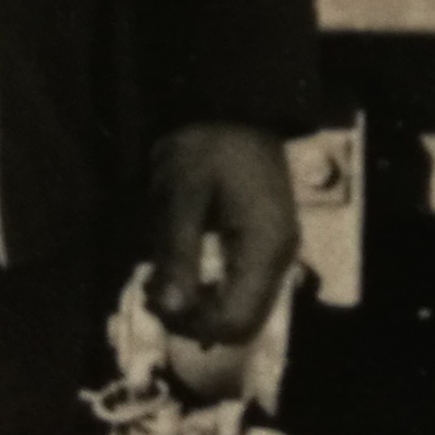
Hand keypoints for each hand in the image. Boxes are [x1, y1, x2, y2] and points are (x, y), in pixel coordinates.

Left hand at [145, 123, 301, 344]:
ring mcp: (275, 256)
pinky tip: (185, 270)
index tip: (156, 299)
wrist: (239, 110)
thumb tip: (170, 308)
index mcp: (264, 247)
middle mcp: (279, 260)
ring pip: (241, 312)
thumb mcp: (182, 191)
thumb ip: (176, 250)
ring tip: (165, 281)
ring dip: (200, 309)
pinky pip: (240, 291)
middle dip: (194, 320)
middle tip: (155, 293)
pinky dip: (209, 293)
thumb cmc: (209, 145)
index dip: (192, 324)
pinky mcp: (265, 249)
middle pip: (241, 325)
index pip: (236, 320)